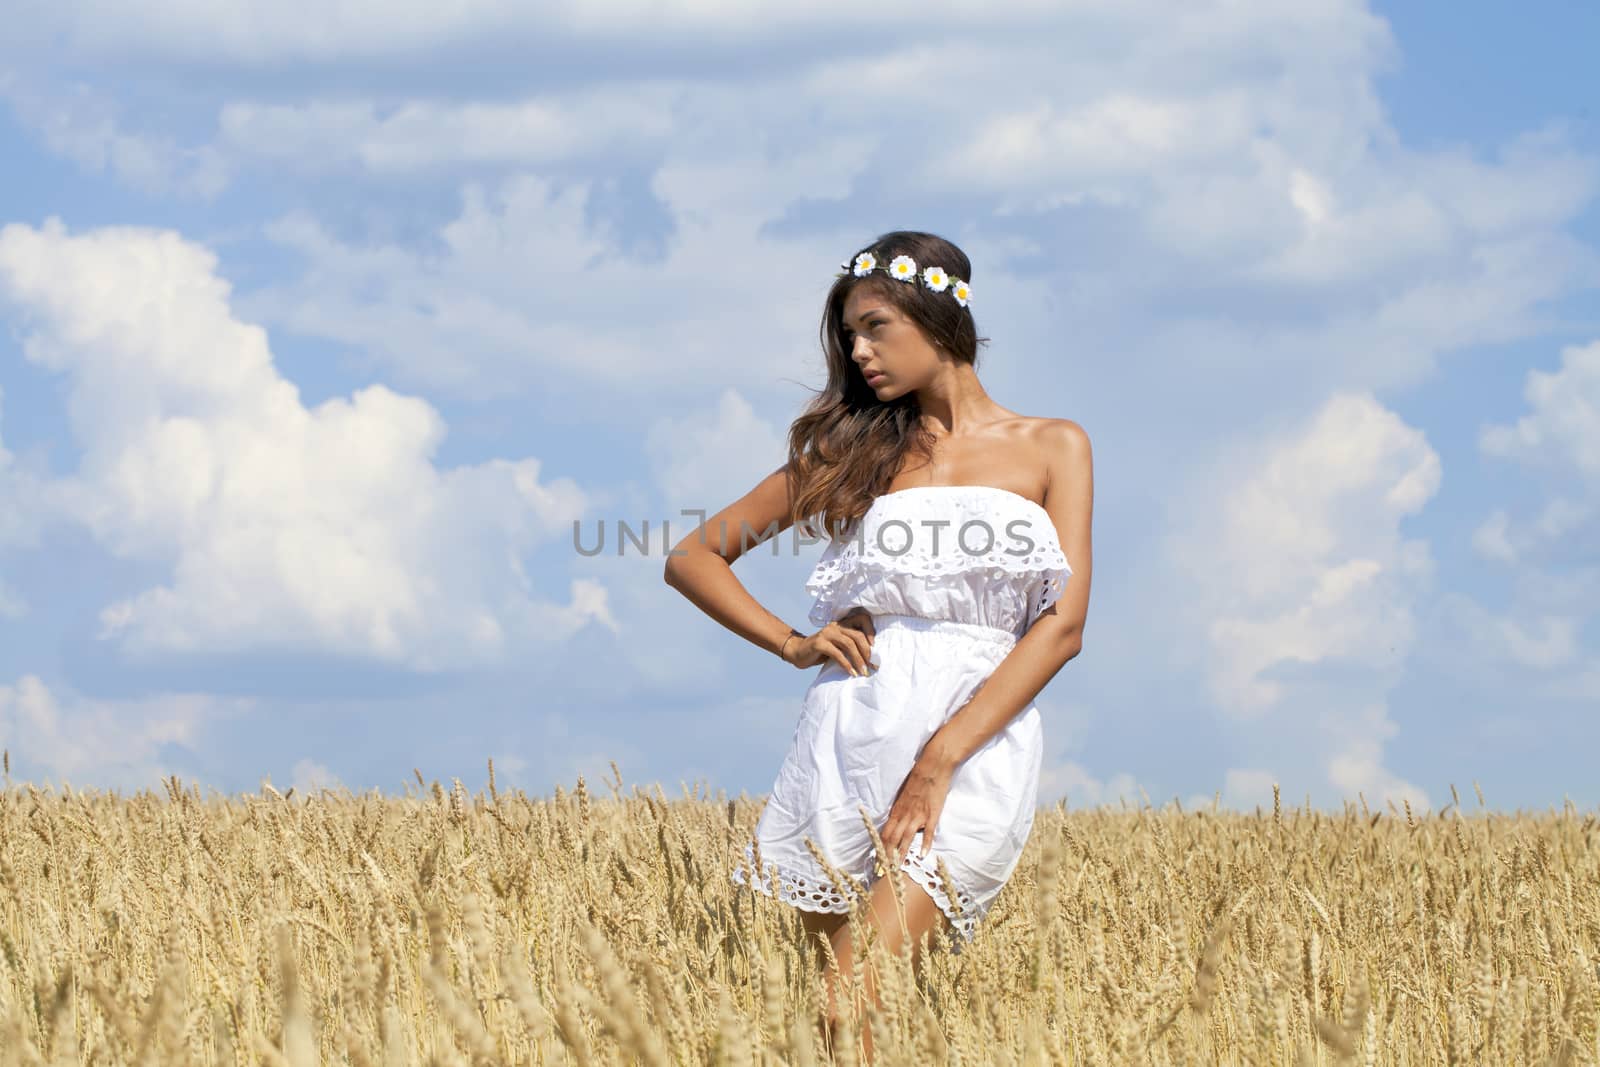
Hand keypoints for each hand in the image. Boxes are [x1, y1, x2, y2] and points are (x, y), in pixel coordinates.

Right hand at [782, 607, 876, 675]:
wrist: (797, 652)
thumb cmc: (821, 652)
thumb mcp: (837, 646)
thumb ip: (850, 646)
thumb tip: (870, 658)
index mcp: (842, 624)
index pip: (862, 619)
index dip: (871, 631)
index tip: (875, 647)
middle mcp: (835, 626)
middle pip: (857, 635)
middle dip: (867, 652)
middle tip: (872, 665)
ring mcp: (827, 634)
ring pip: (849, 644)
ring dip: (858, 660)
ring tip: (863, 671)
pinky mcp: (819, 643)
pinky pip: (837, 653)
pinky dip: (846, 664)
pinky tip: (851, 672)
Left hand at [880, 753, 952, 867]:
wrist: (933, 766)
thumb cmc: (916, 778)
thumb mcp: (902, 794)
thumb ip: (899, 809)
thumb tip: (894, 822)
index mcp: (896, 810)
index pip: (885, 834)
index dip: (880, 849)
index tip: (877, 862)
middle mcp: (905, 815)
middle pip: (893, 839)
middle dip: (887, 857)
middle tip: (884, 872)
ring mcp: (919, 815)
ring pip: (906, 838)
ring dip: (901, 855)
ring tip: (897, 870)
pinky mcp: (932, 814)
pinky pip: (928, 832)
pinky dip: (925, 845)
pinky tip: (922, 855)